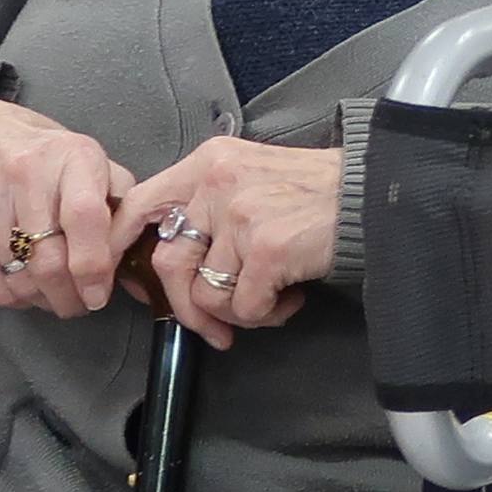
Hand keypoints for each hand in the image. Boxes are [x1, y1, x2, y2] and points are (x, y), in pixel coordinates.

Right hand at [0, 94, 156, 313]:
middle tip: (82, 303)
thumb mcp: (85, 156)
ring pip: (22, 279)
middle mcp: (26, 177)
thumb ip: (115, 196)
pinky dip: (15, 298)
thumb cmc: (37, 152)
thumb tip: (134, 247)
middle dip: (71, 297)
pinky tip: (28, 290)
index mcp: (70, 157)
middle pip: (50, 261)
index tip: (99, 293)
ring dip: (45, 300)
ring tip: (57, 296)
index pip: (86, 219)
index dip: (95, 267)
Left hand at [130, 136, 344, 347]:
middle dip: (187, 307)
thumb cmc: (315, 193)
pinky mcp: (267, 248)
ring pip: (207, 293)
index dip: (117, 249)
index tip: (118, 282)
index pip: (139, 206)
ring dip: (237, 312)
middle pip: (168, 263)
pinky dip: (267, 314)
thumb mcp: (249, 176)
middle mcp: (216, 183)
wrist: (374, 193)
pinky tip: (290, 297)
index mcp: (207, 164)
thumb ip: (206, 205)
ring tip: (271, 300)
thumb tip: (169, 258)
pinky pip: (244, 307)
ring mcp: (241, 215)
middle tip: (214, 328)